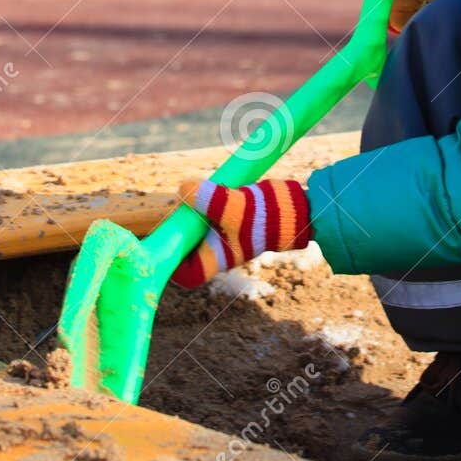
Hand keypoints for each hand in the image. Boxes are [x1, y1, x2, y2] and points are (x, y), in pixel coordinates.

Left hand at [170, 177, 312, 287]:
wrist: (295, 208)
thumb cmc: (268, 218)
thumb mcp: (236, 208)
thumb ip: (210, 199)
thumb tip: (183, 188)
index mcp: (218, 258)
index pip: (188, 274)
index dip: (173, 265)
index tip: (165, 241)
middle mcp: (217, 249)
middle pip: (185, 246)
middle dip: (178, 226)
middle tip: (176, 207)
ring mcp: (221, 233)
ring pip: (194, 225)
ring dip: (189, 209)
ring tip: (190, 193)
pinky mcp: (227, 216)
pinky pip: (206, 210)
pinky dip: (202, 198)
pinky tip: (203, 186)